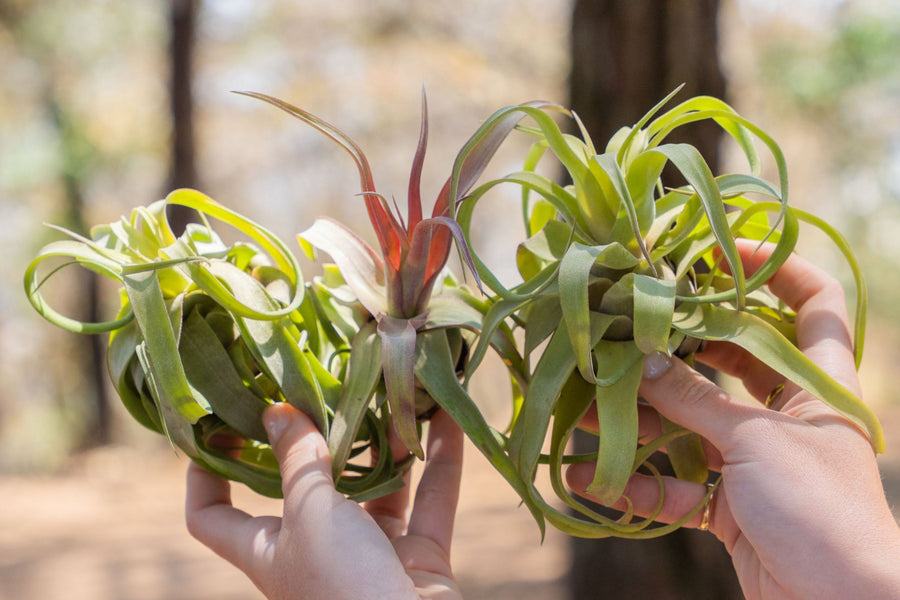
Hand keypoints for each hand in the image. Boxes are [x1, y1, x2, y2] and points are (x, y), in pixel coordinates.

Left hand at [185, 403, 463, 599]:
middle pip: (307, 484)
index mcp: (267, 550)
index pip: (212, 516)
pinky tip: (447, 416)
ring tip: (397, 388)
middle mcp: (314, 551)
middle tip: (325, 379)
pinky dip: (441, 461)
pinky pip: (429, 500)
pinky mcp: (418, 559)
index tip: (215, 424)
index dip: (206, 475)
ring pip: (376, 486)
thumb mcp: (310, 513)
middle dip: (321, 436)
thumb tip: (275, 410)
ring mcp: (370, 556)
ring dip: (390, 441)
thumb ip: (298, 460)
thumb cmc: (342, 584)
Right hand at [567, 242, 899, 599]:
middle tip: (625, 323)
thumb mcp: (754, 442)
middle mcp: (787, 414)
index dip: (775, 267)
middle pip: (731, 358)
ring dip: (640, 417)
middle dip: (678, 344)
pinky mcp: (729, 506)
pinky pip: (677, 482)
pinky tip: (595, 479)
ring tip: (587, 405)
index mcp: (817, 384)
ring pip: (691, 423)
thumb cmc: (818, 510)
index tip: (717, 248)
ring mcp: (756, 460)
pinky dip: (639, 482)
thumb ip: (693, 399)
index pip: (814, 302)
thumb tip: (641, 359)